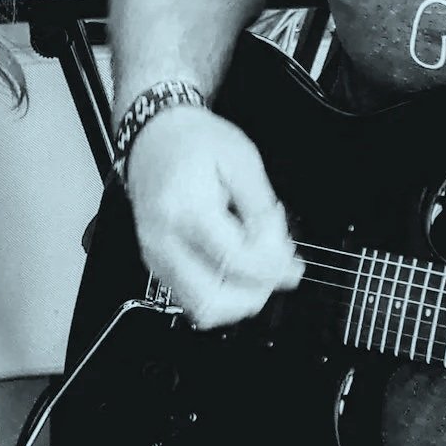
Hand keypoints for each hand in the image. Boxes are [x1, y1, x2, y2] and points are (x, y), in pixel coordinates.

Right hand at [124, 105, 303, 326]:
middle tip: (276, 271)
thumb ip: (262, 210)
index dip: (270, 267)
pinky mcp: (157, 264)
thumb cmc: (194, 142)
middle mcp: (164, 240)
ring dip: (238, 300)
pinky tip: (238, 267)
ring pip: (200, 308)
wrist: (155, 136)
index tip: (290, 260)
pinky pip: (191, 299)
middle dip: (254, 294)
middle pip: (211, 300)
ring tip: (258, 267)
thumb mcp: (243, 161)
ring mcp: (156, 256)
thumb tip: (277, 253)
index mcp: (185, 209)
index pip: (234, 261)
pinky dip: (222, 294)